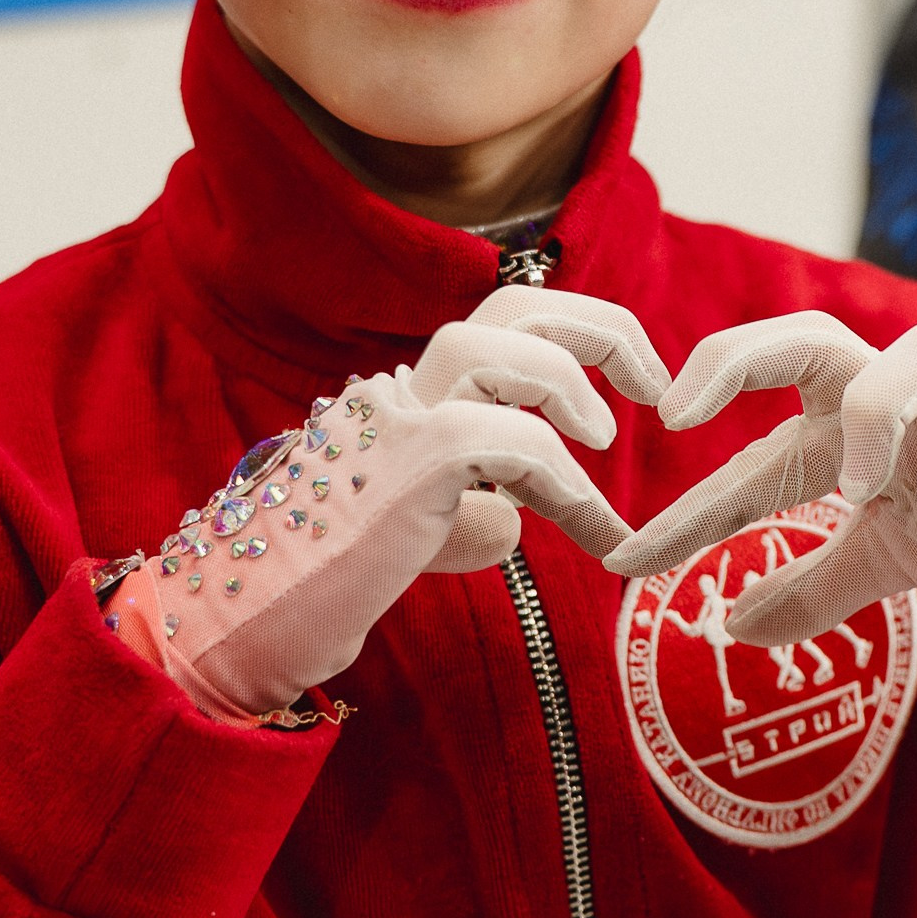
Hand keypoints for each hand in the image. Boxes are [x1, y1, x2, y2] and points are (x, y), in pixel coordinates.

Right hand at [106, 288, 667, 716]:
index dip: (585, 335)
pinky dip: (566, 477)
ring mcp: (398, 417)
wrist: (259, 614)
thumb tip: (514, 520)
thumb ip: (468, 514)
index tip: (638, 389)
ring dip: (571, 382)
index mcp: (415, 394)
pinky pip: (509, 438)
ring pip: (498, 342)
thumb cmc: (333, 583)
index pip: (511, 319)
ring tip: (607, 439)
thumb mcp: (420, 538)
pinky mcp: (406, 460)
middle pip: (516, 302)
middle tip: (657, 385)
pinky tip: (593, 529)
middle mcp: (404, 387)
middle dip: (600, 327)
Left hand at [605, 314, 916, 645]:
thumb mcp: (878, 561)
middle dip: (734, 357)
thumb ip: (810, 588)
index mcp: (843, 426)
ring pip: (902, 362)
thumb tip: (735, 628)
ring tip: (855, 492)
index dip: (688, 510)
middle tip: (678, 412)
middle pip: (805, 337)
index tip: (628, 559)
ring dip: (870, 421)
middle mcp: (890, 395)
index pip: (751, 461)